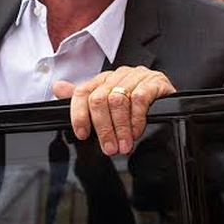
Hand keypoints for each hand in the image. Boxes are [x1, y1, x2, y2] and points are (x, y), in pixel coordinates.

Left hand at [52, 66, 174, 155]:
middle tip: (109, 148)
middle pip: (100, 99)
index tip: (82, 134)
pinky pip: (140, 99)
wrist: (166, 94)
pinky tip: (136, 132)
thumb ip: (83, 98)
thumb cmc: (135, 99)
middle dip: (103, 127)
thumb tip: (58, 88)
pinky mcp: (154, 81)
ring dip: (120, 127)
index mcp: (103, 79)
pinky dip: (136, 119)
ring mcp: (136, 76)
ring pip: (118, 100)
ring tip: (123, 145)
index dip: (79, 114)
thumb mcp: (108, 101)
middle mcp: (117, 75)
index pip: (82, 92)